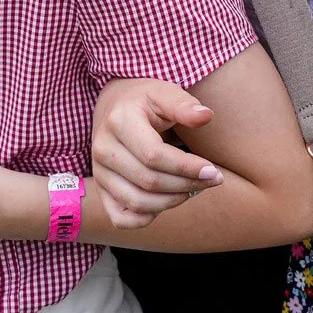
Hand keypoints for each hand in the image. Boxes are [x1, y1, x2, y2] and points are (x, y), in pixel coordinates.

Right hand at [90, 78, 221, 228]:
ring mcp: (99, 172)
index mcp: (119, 121)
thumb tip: (206, 116)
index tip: (213, 170)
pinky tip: (167, 201)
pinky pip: (121, 218)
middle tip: (213, 179)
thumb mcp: (164, 93)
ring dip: (172, 201)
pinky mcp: (100, 189)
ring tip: (194, 188)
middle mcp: (103, 149)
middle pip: (149, 181)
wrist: (115, 106)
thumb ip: (184, 105)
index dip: (187, 167)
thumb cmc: (146, 101)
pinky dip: (146, 218)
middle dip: (186, 184)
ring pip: (137, 202)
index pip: (154, 156)